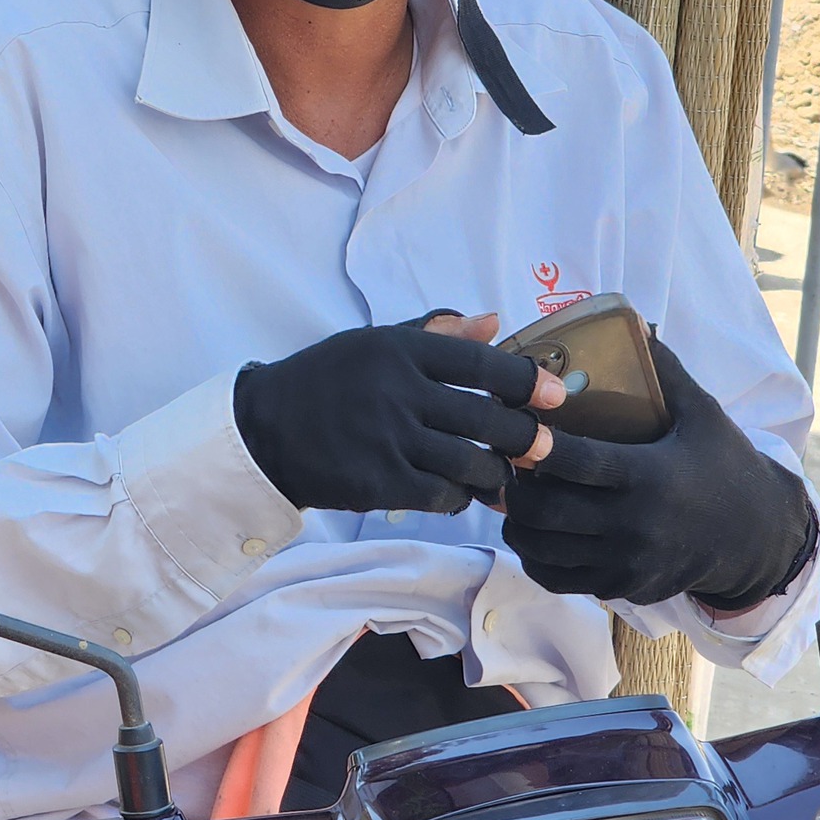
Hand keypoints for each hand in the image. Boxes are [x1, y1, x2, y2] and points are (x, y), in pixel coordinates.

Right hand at [234, 311, 560, 515]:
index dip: (527, 381)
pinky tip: (459, 492)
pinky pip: (442, 495)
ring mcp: (388, 439)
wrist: (264, 430)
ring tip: (501, 474)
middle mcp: (397, 390)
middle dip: (525, 437)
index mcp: (399, 349)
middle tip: (542, 447)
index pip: (482, 364)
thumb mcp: (372, 342)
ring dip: (495, 473)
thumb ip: (436, 332)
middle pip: (487, 418)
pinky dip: (460, 497)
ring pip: (470, 463)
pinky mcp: (378, 481)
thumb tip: (496, 322)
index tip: (556, 395)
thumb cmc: (325, 381)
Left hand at [499, 336, 815, 611]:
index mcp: (649, 476)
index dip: (534, 446)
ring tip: (506, 493)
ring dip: (516, 522)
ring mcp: (626, 562)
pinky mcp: (622, 586)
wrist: (756, 538)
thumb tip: (635, 320)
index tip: (511, 428)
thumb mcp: (703, 414)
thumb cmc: (723, 465)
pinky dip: (535, 556)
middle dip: (512, 488)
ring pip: (544, 549)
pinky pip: (560, 578)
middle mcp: (634, 525)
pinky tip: (530, 531)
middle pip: (547, 511)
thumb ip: (666, 371)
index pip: (576, 463)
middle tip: (498, 462)